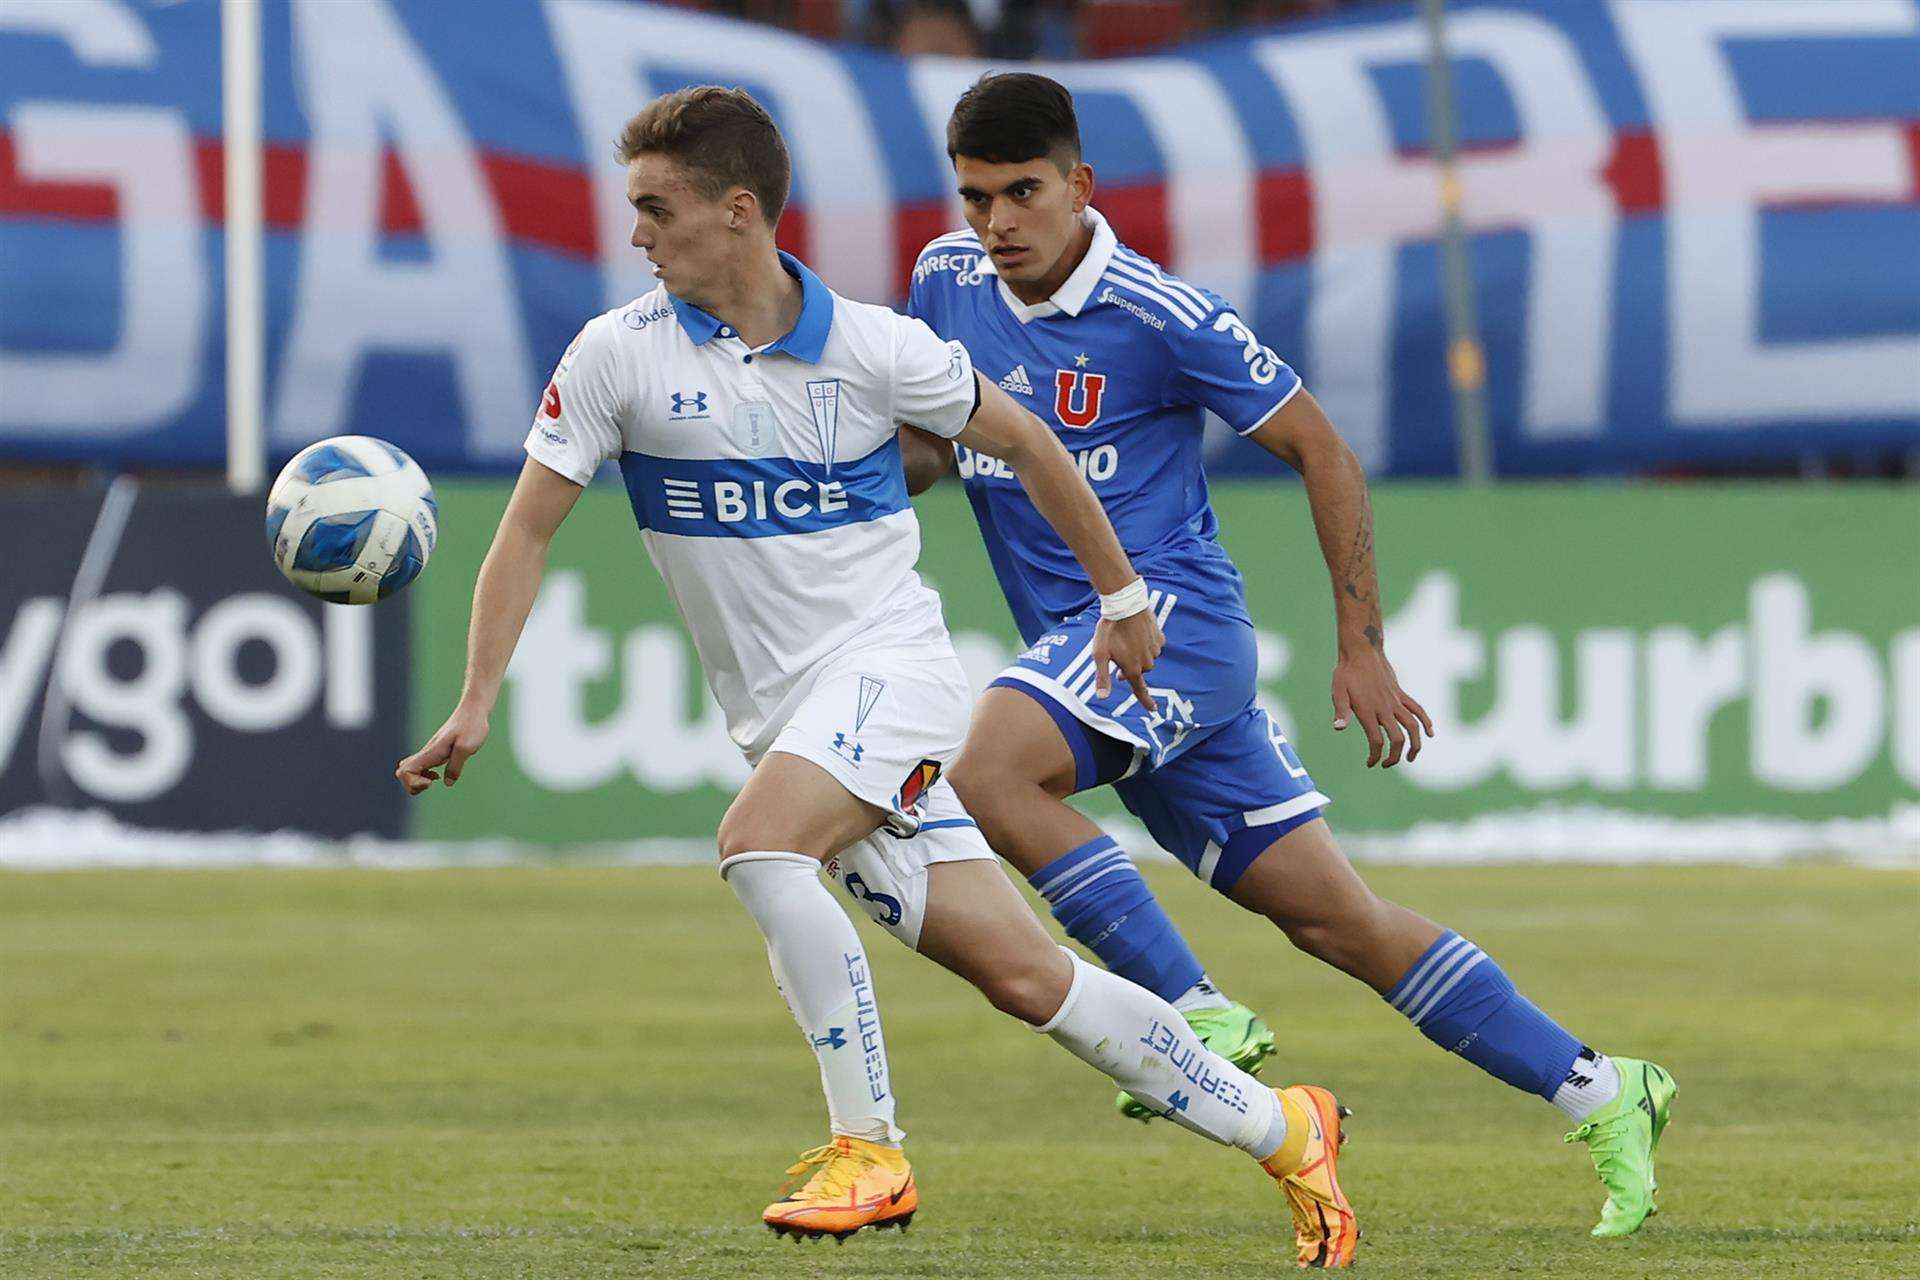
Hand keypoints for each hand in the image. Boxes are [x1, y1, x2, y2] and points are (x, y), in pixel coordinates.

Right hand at [396, 702, 490, 794]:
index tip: (432, 782)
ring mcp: (430, 752)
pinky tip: (438, 775)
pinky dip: (423, 775)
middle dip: (412, 785)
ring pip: (409, 770)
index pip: (405, 770)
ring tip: (434, 780)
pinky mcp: (435, 752)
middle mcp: (427, 752)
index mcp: (432, 752)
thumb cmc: (472, 726)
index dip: (414, 782)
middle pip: (402, 772)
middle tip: (431, 783)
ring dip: (417, 781)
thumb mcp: (467, 748)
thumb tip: (447, 782)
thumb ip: (456, 766)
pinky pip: (419, 767)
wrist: (473, 710)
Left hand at [1093, 610, 1163, 711]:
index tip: (1154, 709)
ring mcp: (1155, 650)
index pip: (1140, 690)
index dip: (1146, 701)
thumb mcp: (1100, 654)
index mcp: (1133, 669)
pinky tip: (1136, 633)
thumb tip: (1102, 697)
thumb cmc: (1110, 630)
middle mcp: (1147, 663)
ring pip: (1145, 658)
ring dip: (1136, 653)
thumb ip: (1102, 677)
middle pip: (1138, 671)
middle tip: (1116, 653)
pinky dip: (1144, 643)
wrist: (1125, 605)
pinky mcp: (1160, 638)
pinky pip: (1152, 646)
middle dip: (1128, 666)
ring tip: (1125, 639)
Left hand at [1332, 649, 1432, 767]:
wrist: (1362, 650)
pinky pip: (1418, 709)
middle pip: (1397, 738)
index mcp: (1368, 710)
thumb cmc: (1346, 672)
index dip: (1376, 756)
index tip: (1371, 763)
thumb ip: (1341, 711)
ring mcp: (1395, 701)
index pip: (1377, 741)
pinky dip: (1426, 721)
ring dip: (1415, 744)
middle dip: (1395, 756)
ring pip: (1413, 726)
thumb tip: (1338, 728)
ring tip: (1412, 757)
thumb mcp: (1338, 691)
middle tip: (1387, 764)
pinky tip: (1430, 732)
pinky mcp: (1401, 694)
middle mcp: (1385, 708)